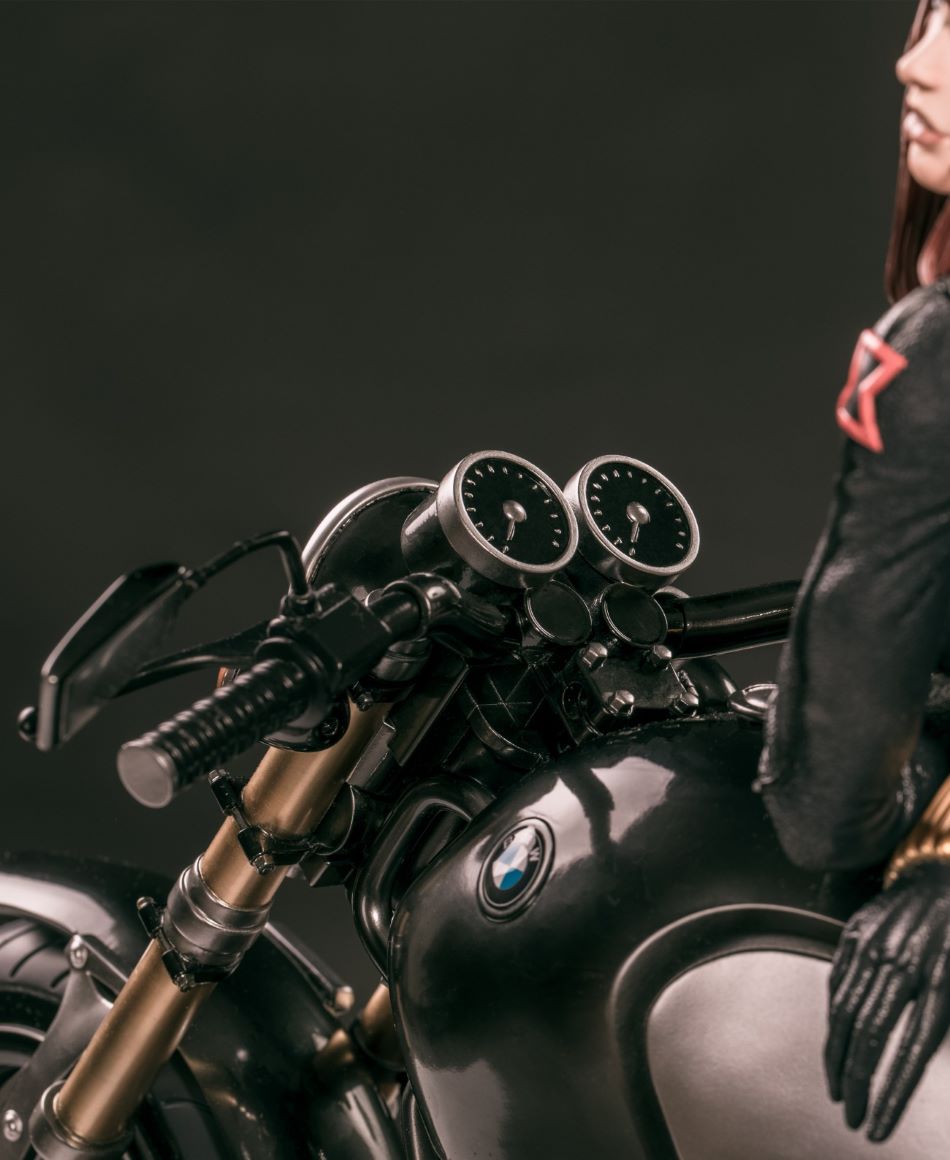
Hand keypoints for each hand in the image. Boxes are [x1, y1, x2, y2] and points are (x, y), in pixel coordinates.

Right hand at [825, 858, 949, 1140]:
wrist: (943, 876)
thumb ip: (944, 1020)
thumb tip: (918, 1064)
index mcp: (940, 978)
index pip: (911, 1049)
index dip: (891, 1094)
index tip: (875, 1129)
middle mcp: (903, 963)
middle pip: (870, 1035)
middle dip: (859, 1084)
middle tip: (852, 1118)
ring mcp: (874, 946)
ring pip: (845, 1011)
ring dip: (838, 1058)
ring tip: (839, 1092)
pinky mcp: (854, 934)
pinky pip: (838, 984)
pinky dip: (833, 1020)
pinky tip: (835, 1046)